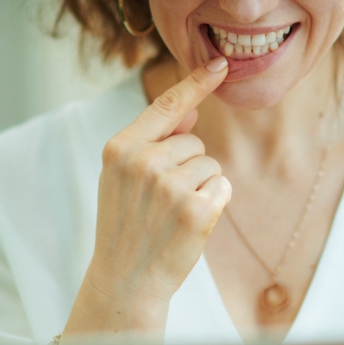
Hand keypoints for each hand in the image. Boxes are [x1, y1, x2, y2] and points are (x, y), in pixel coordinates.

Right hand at [63, 57, 229, 341]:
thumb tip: (190, 111)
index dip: (195, 83)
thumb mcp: (122, 179)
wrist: (126, 279)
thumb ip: (153, 142)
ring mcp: (170, 185)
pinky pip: (222, 186)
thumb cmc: (127, 227)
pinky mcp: (196, 209)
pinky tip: (190, 223)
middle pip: (195, 142)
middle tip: (163, 202)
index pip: (165, 106)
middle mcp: (144, 161)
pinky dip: (214, 203)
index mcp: (120, 148)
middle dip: (188, 167)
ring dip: (201, 186)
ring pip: (210, 165)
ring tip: (173, 214)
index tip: (219, 65)